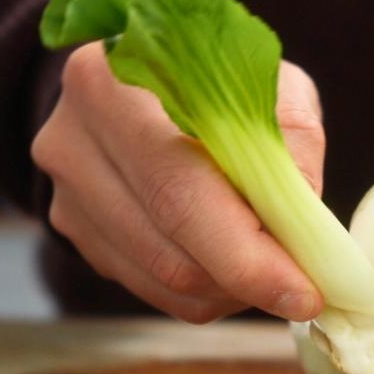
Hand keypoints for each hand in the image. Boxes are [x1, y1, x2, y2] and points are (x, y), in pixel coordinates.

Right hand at [32, 43, 324, 322]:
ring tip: (279, 269)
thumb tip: (305, 220)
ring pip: (162, 279)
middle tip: (307, 294)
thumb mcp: (271, 85)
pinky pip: (151, 287)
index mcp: (114, 85)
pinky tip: (238, 265)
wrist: (159, 79)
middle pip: (168, 249)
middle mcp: (73, 139)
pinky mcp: (76, 228)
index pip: (180, 191)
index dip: (246, 254)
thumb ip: (292, 142)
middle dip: (248, 282)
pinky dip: (207, 290)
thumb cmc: (228, 80)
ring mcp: (66, 190)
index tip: (305, 292)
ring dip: (232, 291)